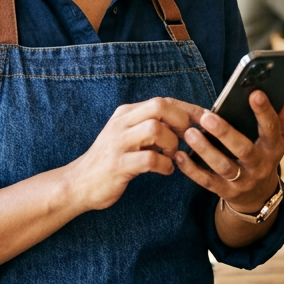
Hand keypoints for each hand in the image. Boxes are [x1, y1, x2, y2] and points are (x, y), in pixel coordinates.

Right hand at [67, 98, 203, 211]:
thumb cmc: (111, 160)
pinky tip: (165, 170)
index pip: (163, 100)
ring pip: (155, 128)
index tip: (205, 119)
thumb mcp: (128, 135)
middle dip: (181, 121)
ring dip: (172, 143)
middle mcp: (122, 123)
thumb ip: (151, 126)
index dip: (188, 109)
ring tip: (172, 155)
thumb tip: (186, 123)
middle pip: (159, 105)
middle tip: (186, 138)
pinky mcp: (118, 165)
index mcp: (126, 113)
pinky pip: (150, 159)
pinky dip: (165, 165)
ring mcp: (118, 143)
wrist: (78, 183)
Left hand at [175, 92, 283, 212]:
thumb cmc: (262, 157)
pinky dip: (192, 170)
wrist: (258, 196)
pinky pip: (207, 181)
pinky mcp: (226, 192)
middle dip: (225, 133)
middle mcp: (260, 166)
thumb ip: (278, 118)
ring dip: (205, 150)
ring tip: (189, 133)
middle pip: (243, 149)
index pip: (271, 128)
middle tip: (206, 117)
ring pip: (223, 166)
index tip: (254, 93)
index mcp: (273, 148)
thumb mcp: (274, 140)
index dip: (264, 111)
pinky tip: (180, 155)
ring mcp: (243, 181)